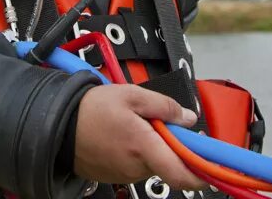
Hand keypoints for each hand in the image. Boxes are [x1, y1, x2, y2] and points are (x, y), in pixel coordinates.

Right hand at [73, 84, 205, 190]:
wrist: (59, 124)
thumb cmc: (92, 109)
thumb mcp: (132, 94)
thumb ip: (165, 106)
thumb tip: (188, 118)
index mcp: (144, 147)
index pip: (182, 175)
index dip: (202, 174)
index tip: (212, 165)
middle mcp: (136, 167)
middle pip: (169, 164)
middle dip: (171, 146)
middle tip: (160, 123)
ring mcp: (125, 174)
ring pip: (152, 164)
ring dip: (152, 148)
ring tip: (134, 125)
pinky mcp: (114, 176)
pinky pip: (136, 166)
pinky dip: (136, 153)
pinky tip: (123, 136)